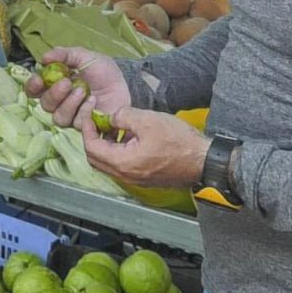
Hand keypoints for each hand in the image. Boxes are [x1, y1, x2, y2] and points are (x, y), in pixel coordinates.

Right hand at [24, 47, 129, 128]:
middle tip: (67, 82)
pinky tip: (93, 101)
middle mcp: (60, 102)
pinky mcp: (85, 126)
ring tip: (82, 91)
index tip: (40, 80)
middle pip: (45, 105)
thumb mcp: (85, 57)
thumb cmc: (102, 70)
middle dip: (54, 94)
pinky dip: (84, 111)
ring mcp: (72, 115)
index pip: (34, 90)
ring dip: (69, 104)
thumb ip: (64, 55)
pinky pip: (77, 124)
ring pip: (58, 117)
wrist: (125, 83)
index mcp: (55, 84)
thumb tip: (43, 58)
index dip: (33, 86)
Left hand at [75, 106, 207, 187]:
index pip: (91, 147)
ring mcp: (135, 179)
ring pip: (108, 163)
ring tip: (113, 126)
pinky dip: (117, 151)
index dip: (87, 128)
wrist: (204, 161)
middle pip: (95, 159)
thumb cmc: (179, 141)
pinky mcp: (144, 178)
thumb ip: (122, 116)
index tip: (90, 113)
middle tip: (97, 120)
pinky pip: (122, 166)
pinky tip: (128, 136)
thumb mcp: (148, 119)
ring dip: (105, 145)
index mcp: (123, 163)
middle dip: (92, 138)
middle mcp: (125, 176)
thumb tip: (111, 118)